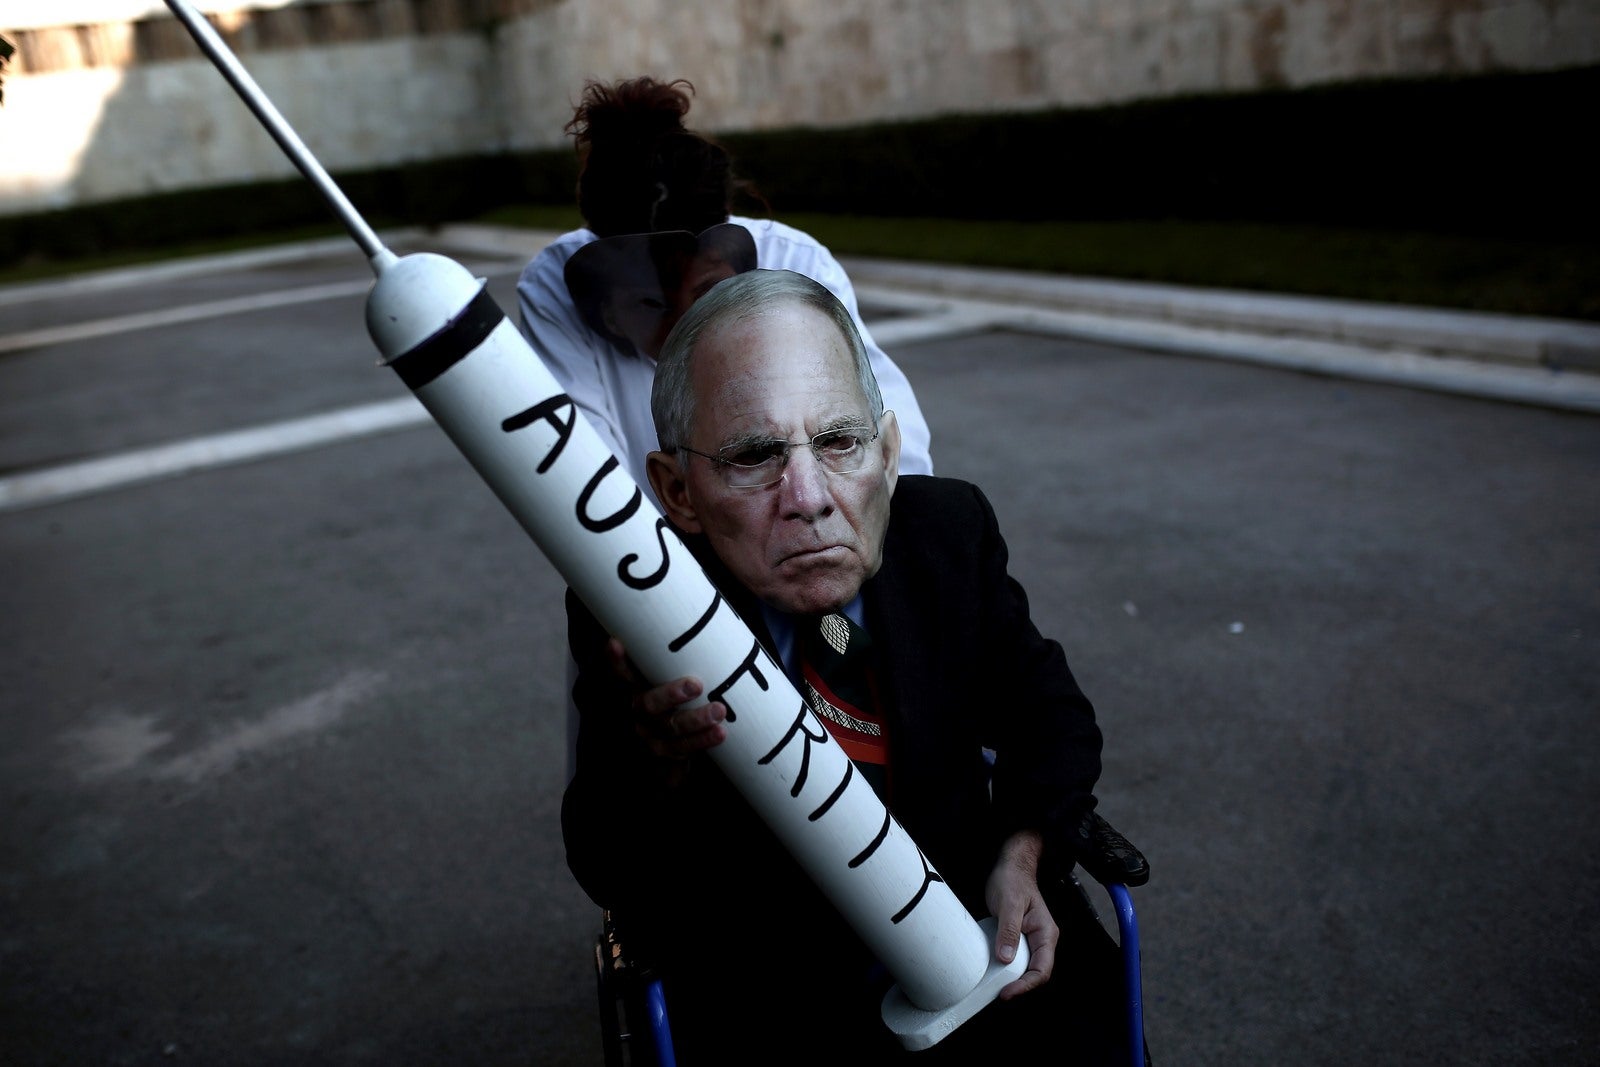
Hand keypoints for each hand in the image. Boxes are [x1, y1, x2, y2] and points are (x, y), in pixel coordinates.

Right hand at [607, 639, 727, 779]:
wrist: (664, 750)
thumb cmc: (670, 702)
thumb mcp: (661, 681)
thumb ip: (668, 661)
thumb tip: (693, 620)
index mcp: (633, 691)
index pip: (622, 674)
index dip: (616, 662)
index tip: (615, 643)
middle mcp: (637, 714)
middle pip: (649, 705)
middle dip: (671, 694)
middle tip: (696, 684)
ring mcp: (651, 737)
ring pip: (672, 729)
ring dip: (696, 720)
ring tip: (719, 710)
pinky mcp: (668, 755)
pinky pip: (685, 750)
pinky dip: (703, 741)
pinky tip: (720, 733)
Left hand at [984, 829, 1057, 999]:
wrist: (1010, 866)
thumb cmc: (1013, 880)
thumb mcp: (1009, 903)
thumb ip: (1009, 930)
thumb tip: (1006, 957)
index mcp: (1046, 933)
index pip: (1042, 969)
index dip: (1026, 985)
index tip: (1007, 992)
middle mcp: (1041, 939)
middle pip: (1035, 973)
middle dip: (1019, 986)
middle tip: (998, 993)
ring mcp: (1030, 939)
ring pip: (1025, 968)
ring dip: (1012, 978)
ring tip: (994, 985)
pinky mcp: (1019, 938)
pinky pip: (1016, 958)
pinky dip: (1006, 968)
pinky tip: (993, 970)